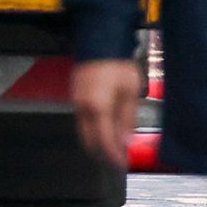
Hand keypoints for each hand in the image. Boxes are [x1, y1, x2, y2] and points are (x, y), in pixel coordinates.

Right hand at [69, 56, 144, 171]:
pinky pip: (82, 121)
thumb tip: (126, 141)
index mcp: (98, 108)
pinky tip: (104, 130)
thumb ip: (127, 118)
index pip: (103, 140)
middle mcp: (83, 108)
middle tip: (117, 158)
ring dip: (96, 142)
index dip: (112, 155)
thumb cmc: (118, 65)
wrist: (101, 42)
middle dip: (102, 153)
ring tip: (113, 147)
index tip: (122, 163)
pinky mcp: (76, 98)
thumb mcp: (130, 91)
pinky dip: (92, 130)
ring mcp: (77, 103)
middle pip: (89, 140)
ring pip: (83, 132)